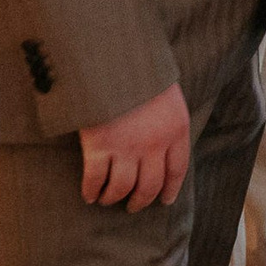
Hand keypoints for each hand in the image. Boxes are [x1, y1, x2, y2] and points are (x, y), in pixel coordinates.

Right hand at [78, 81, 189, 210]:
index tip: (164, 201)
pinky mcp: (99, 146)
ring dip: (114, 198)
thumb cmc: (140, 71)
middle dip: (141, 200)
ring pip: (123, 188)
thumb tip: (162, 142)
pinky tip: (89, 195)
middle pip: (150, 185)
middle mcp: (155, 144)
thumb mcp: (167, 93)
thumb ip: (167, 119)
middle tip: (133, 207)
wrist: (115, 59)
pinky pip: (96, 179)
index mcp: (176, 129)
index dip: (170, 189)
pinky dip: (92, 190)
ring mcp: (127, 147)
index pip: (177, 170)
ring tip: (108, 200)